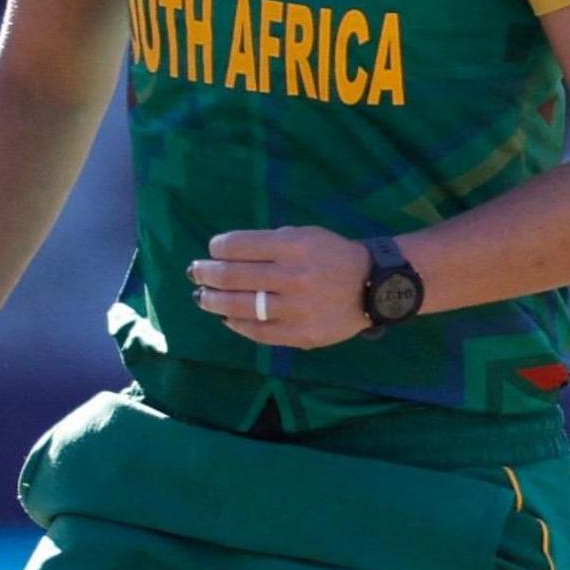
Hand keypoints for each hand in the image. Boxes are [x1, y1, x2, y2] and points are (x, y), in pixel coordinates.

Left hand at [188, 226, 374, 348]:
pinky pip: (259, 332)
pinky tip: (227, 318)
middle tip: (195, 272)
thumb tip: (225, 254)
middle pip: (233, 276)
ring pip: (241, 307)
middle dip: (206, 273)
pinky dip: (237, 324)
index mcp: (293, 246)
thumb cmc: (332, 255)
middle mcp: (293, 276)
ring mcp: (296, 308)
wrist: (373, 286)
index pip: (240, 246)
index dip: (218, 248)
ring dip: (213, 301)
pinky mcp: (301, 334)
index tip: (211, 250)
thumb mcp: (305, 235)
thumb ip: (269, 243)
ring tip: (202, 297)